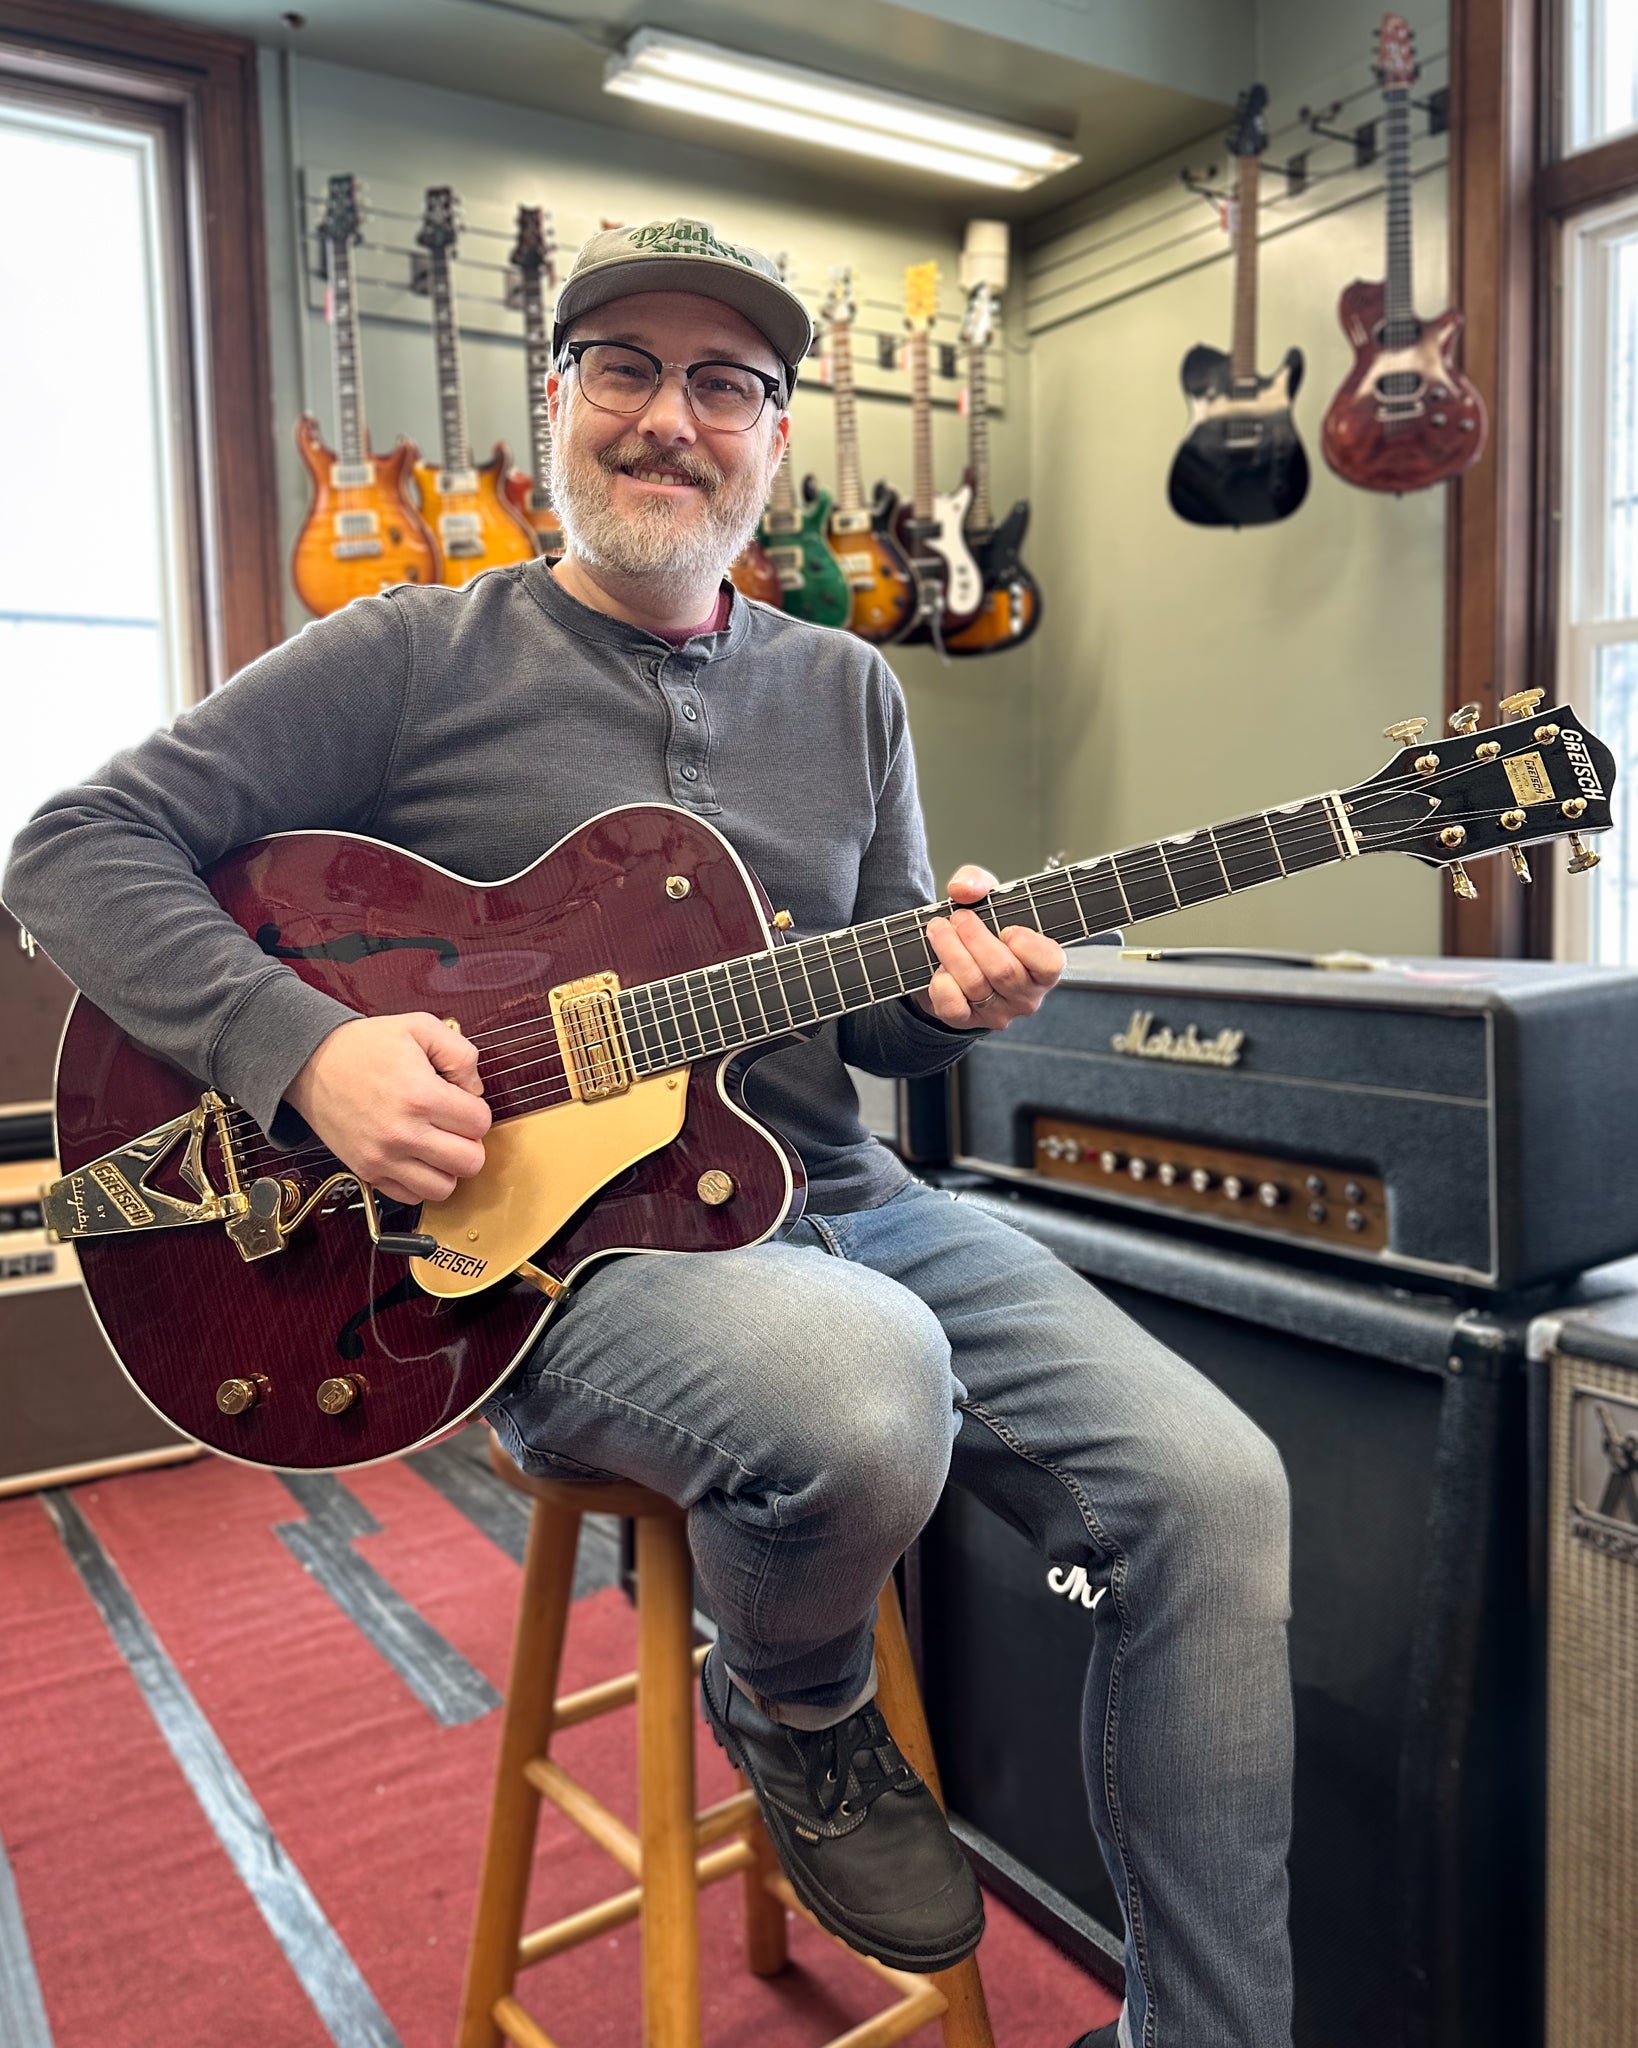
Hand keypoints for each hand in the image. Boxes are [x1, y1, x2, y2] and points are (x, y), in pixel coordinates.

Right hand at [284, 1012, 490, 1205]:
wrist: (311, 1063)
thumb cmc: (364, 1046)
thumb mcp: (420, 1026)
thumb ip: (461, 1054)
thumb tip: (475, 1090)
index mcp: (421, 1096)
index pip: (480, 1123)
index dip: (476, 1109)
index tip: (460, 1101)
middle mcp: (403, 1133)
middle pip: (470, 1162)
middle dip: (470, 1142)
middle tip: (453, 1126)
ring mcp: (384, 1157)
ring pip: (444, 1188)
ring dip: (448, 1168)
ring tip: (437, 1144)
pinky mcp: (368, 1171)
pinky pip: (411, 1197)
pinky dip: (420, 1182)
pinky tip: (416, 1156)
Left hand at [911, 865, 1064, 1030]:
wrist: (954, 961)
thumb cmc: (984, 931)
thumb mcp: (987, 898)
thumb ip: (978, 881)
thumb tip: (964, 889)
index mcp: (1044, 968)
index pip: (1050, 963)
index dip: (1027, 944)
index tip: (1007, 927)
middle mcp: (1026, 995)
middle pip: (1003, 970)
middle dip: (974, 937)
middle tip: (959, 918)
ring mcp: (998, 1012)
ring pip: (974, 983)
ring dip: (950, 950)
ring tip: (939, 929)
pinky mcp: (967, 1021)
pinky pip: (952, 1005)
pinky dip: (940, 982)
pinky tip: (940, 966)